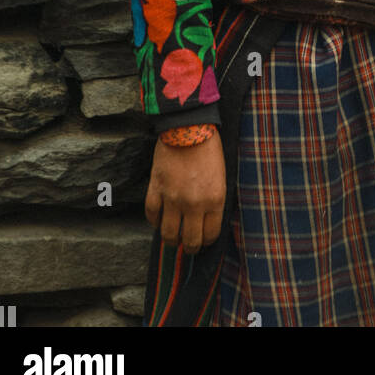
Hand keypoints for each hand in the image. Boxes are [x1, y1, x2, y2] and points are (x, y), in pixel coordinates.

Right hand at [145, 131, 225, 254]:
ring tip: (173, 238)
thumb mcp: (222, 176)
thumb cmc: (210, 148)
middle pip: (190, 241)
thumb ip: (215, 200)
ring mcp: (172, 198)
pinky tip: (158, 220)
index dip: (207, 242)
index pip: (210, 235)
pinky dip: (154, 221)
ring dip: (170, 240)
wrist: (189, 126)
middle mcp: (194, 203)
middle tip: (189, 246)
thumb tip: (208, 220)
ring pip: (168, 234)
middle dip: (190, 248)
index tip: (204, 241)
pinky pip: (151, 215)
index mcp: (214, 200)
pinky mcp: (156, 188)